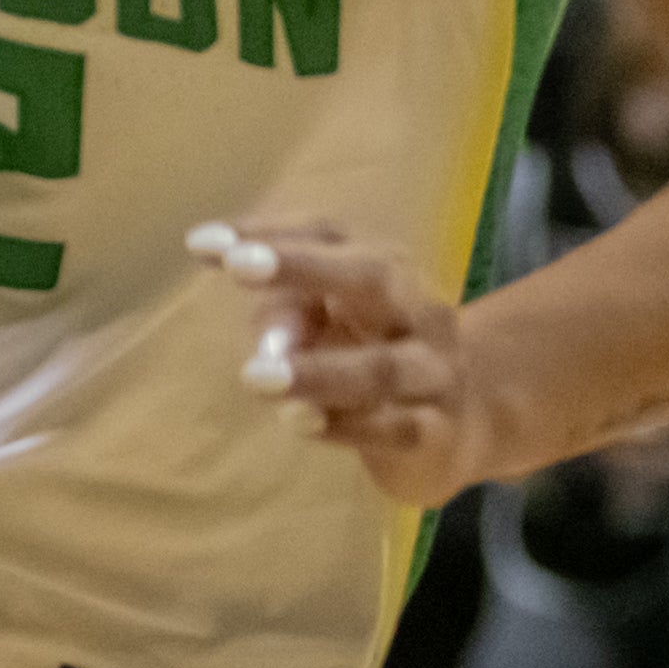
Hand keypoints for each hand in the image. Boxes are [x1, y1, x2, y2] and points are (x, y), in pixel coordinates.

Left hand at [193, 217, 484, 506]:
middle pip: (373, 277)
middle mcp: (418, 310)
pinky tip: (301, 422)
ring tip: (256, 376)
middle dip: (305, 268)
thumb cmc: (373, 354)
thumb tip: (268, 342)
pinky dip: (346, 426)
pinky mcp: (436, 432)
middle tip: (239, 267)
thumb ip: (288, 317)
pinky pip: (394, 428)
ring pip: (382, 368)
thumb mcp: (328, 324)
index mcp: (386, 269)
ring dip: (317, 370)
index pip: (329, 235)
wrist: (464, 422)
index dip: (271, 235)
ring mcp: (434, 372)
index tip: (204, 242)